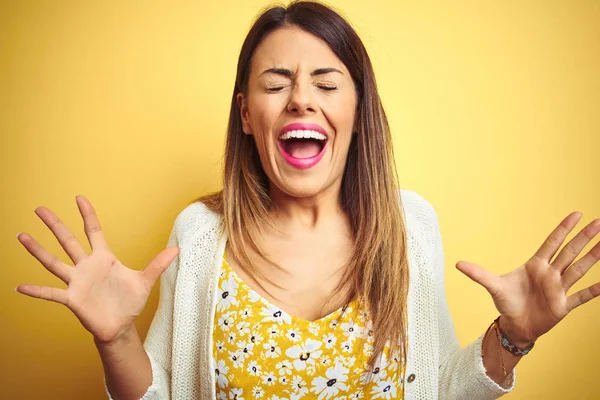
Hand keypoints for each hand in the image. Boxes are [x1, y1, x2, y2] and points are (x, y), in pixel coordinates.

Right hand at [16, 195, 178, 343]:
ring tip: (21, 235)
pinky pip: (52, 293)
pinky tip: (20, 287)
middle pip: (68, 241)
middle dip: (55, 225)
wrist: (121, 326)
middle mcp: (87, 266)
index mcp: (104, 258)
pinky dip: (37, 290)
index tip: (79, 197)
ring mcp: (77, 282)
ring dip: (38, 250)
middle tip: (40, 209)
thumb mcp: (145, 281)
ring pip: (54, 262)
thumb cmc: (130, 302)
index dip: (87, 214)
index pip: (93, 231)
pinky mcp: (72, 299)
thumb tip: (177, 249)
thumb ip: (158, 264)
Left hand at [456, 212, 599, 346]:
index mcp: (535, 265)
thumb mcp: (492, 286)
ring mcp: (559, 289)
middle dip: (584, 238)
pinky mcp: (563, 306)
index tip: (576, 214)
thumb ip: (478, 274)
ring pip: (579, 270)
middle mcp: (550, 274)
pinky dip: (593, 291)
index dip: (563, 229)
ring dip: (593, 258)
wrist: (514, 325)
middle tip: (599, 222)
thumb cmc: (505, 302)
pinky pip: (582, 296)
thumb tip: (457, 264)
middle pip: (570, 252)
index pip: (552, 243)